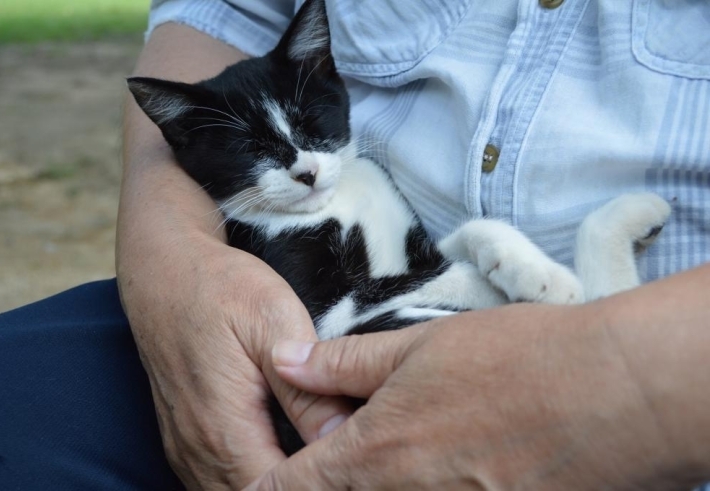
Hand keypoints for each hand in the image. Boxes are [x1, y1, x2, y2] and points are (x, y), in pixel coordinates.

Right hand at [118, 230, 352, 489]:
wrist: (165, 271)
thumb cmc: (222, 290)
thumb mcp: (274, 325)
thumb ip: (305, 392)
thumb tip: (342, 441)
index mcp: (224, 427)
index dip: (317, 484)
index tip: (351, 466)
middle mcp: (198, 450)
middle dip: (299, 486)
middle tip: (342, 465)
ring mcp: (186, 449)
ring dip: (274, 486)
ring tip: (318, 465)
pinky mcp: (183, 440)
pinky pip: (216, 482)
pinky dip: (251, 481)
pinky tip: (283, 461)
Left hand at [249, 301, 705, 489]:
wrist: (610, 392)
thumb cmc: (513, 357)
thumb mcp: (419, 345)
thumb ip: (346, 361)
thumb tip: (287, 361)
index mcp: (376, 449)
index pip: (295, 485)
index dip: (269, 484)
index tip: (257, 478)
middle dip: (322, 481)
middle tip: (329, 456)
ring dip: (377, 479)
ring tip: (404, 445)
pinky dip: (423, 483)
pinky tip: (448, 454)